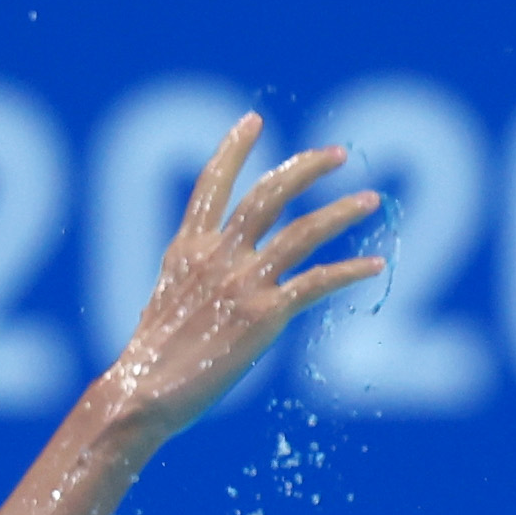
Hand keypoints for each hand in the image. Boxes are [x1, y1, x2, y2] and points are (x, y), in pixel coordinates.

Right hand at [96, 115, 384, 440]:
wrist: (141, 394)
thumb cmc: (147, 364)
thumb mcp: (161, 306)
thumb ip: (185, 286)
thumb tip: (191, 291)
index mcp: (186, 250)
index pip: (211, 185)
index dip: (233, 149)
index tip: (254, 120)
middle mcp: (216, 256)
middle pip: (268, 194)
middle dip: (306, 168)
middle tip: (339, 154)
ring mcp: (241, 282)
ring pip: (302, 231)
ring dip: (341, 212)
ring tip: (371, 199)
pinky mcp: (264, 314)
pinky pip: (317, 283)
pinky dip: (349, 272)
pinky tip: (374, 266)